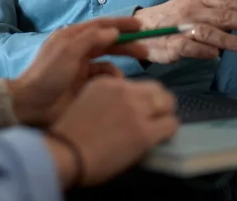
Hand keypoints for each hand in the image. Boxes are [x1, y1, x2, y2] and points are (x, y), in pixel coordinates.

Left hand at [8, 17, 149, 127]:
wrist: (31, 106)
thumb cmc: (48, 74)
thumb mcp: (68, 51)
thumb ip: (91, 38)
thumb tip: (113, 31)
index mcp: (72, 37)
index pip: (101, 26)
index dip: (121, 24)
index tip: (141, 26)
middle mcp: (78, 51)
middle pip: (108, 43)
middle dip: (127, 45)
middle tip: (146, 50)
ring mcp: (81, 70)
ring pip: (108, 64)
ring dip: (118, 68)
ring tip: (123, 80)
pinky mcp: (84, 87)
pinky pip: (103, 81)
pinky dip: (110, 83)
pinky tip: (112, 89)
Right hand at [45, 76, 178, 187]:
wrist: (66, 153)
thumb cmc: (70, 135)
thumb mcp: (86, 102)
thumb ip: (107, 99)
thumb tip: (126, 109)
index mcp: (107, 83)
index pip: (138, 85)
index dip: (142, 99)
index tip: (140, 110)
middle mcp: (124, 91)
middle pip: (157, 89)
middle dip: (159, 103)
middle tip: (156, 117)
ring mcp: (136, 110)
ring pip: (168, 103)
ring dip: (165, 115)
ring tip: (159, 128)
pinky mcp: (144, 132)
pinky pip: (170, 124)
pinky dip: (168, 131)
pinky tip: (159, 139)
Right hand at [133, 0, 236, 62]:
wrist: (139, 29)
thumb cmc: (171, 18)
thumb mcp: (191, 4)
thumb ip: (214, 6)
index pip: (224, 1)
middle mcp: (190, 11)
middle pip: (220, 16)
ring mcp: (180, 28)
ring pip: (207, 32)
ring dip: (226, 39)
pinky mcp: (172, 45)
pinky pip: (190, 48)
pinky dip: (203, 51)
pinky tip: (216, 56)